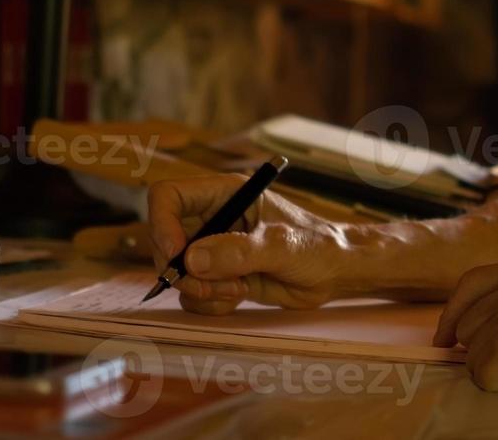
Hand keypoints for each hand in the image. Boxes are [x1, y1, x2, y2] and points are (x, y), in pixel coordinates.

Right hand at [147, 175, 353, 314]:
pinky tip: (241, 295)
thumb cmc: (317, 246)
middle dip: (183, 271)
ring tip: (238, 289)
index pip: (169, 196)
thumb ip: (238, 252)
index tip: (177, 255)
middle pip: (166, 240)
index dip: (161, 224)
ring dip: (201, 290)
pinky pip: (193, 294)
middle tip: (212, 288)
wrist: (335, 272)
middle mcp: (214, 218)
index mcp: (226, 194)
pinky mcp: (219, 276)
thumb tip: (192, 259)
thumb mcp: (282, 246)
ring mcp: (214, 248)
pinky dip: (211, 302)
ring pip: (178, 272)